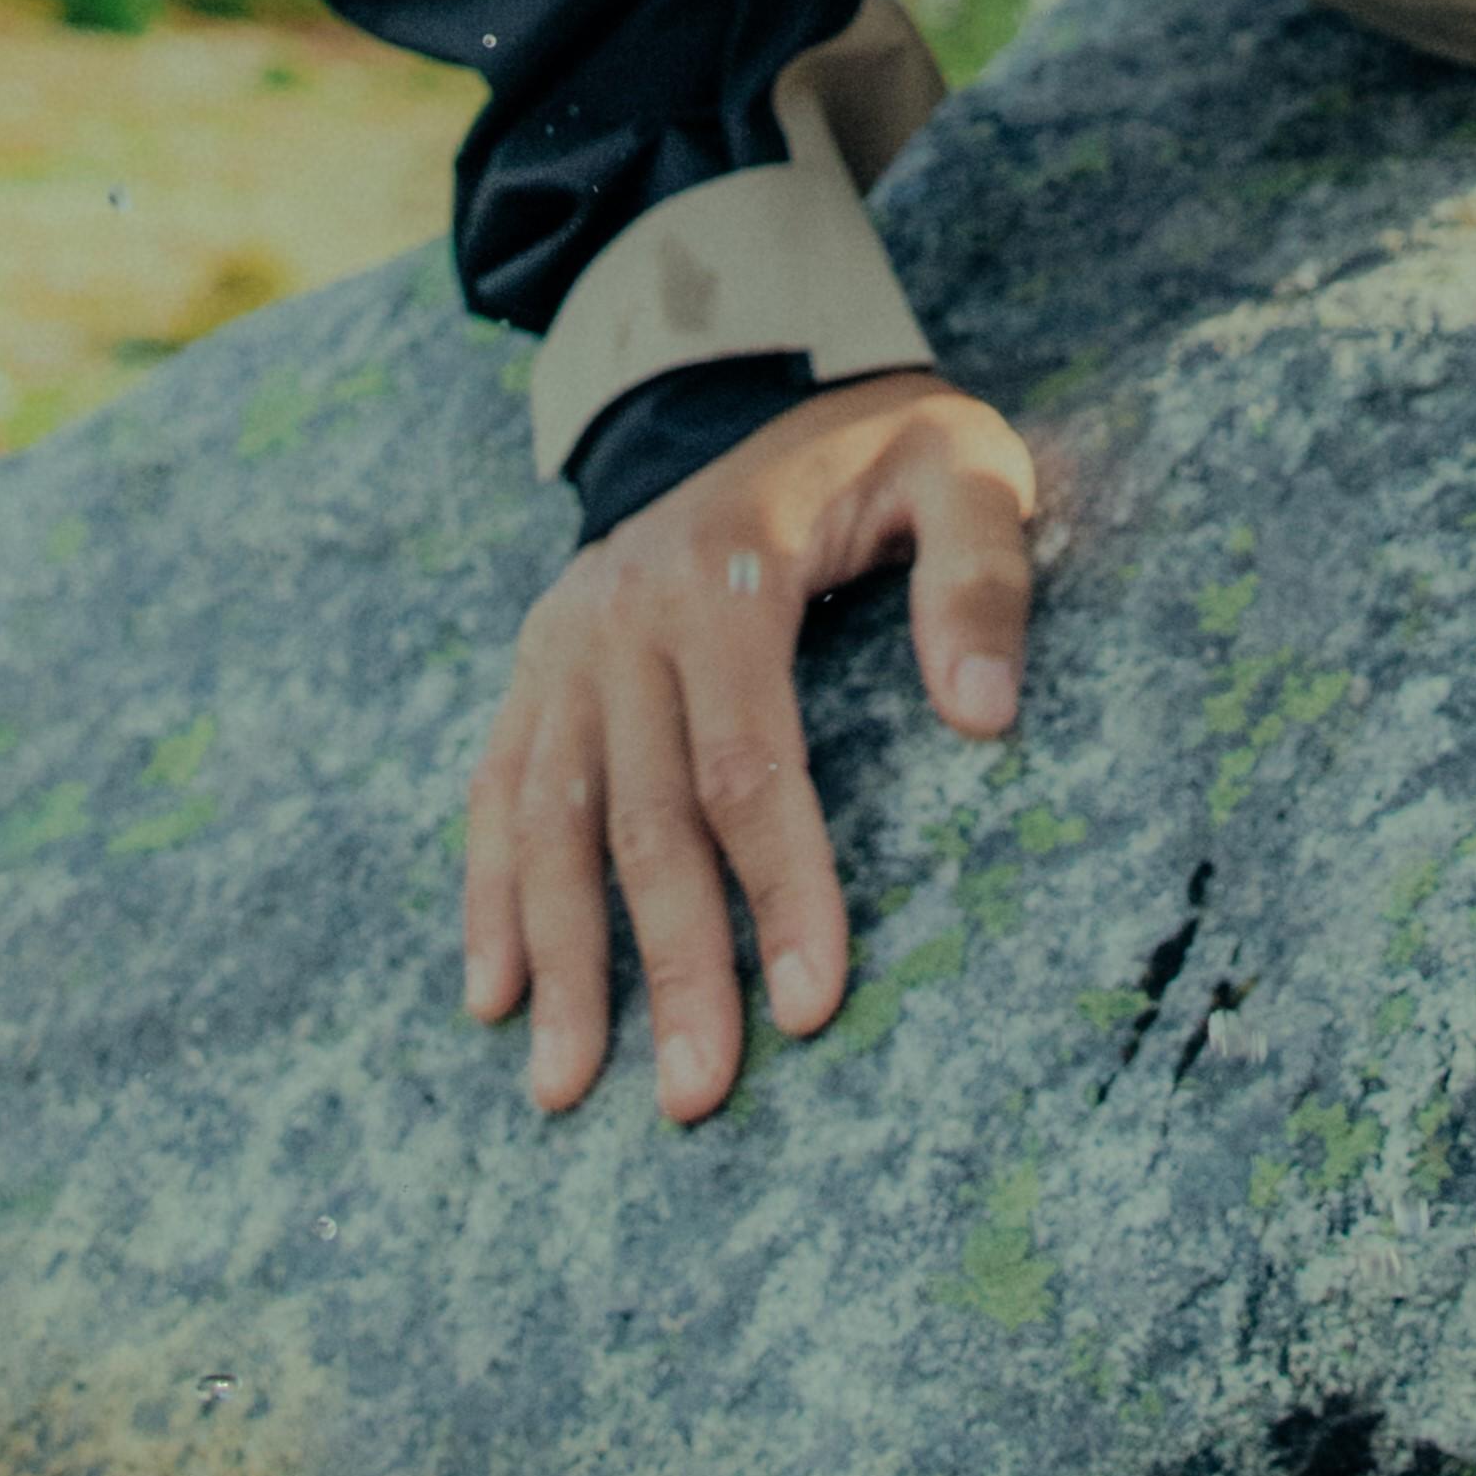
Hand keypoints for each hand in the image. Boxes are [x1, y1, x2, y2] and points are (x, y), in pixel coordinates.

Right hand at [464, 369, 1038, 1124]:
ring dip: (558, 958)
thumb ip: (980, 573)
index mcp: (728, 570)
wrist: (754, 375)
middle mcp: (624, 611)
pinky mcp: (536, 663)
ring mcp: (566, 640)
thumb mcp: (963, 466)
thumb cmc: (882, 445)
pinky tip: (490, 995)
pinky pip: (497, 788)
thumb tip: (985, 716)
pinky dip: (489, 893)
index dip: (780, 887)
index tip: (812, 1007)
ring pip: (549, 818)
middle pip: (644, 814)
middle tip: (695, 1100)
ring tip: (565, 1090)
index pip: (749, 761)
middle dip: (670, 964)